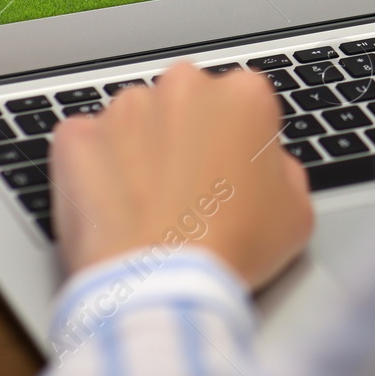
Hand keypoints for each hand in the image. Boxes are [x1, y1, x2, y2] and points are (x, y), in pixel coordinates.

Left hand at [50, 61, 313, 288]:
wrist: (162, 287)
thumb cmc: (231, 250)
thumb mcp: (297, 211)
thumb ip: (282, 169)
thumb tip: (266, 167)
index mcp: (243, 94)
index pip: (244, 103)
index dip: (241, 142)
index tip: (234, 173)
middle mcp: (183, 87)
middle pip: (187, 102)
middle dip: (188, 137)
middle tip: (192, 191)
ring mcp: (124, 110)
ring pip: (136, 120)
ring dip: (141, 149)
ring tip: (148, 206)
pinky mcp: (77, 137)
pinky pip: (86, 143)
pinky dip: (94, 167)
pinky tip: (112, 206)